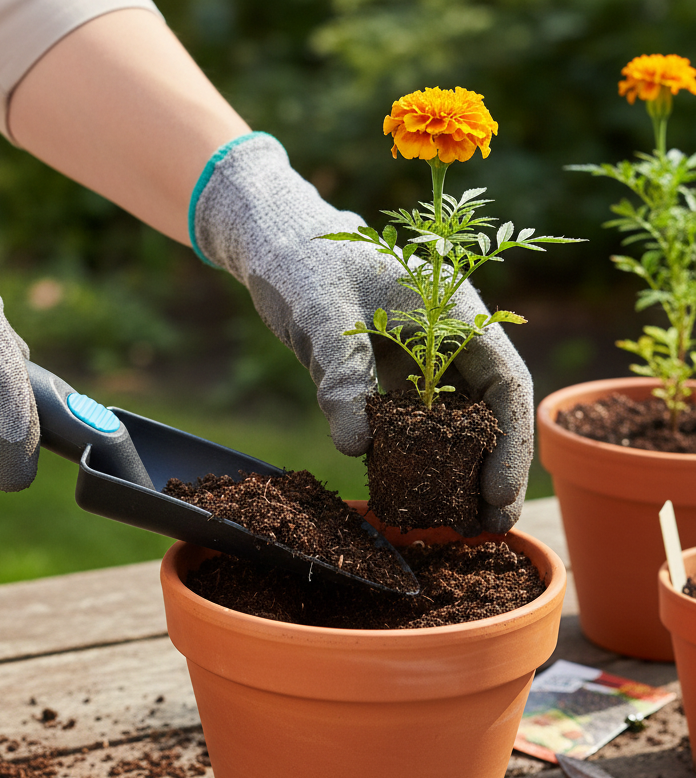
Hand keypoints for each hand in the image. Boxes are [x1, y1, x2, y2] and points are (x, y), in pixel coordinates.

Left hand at [191, 133, 531, 532]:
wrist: (275, 244)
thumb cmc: (304, 261)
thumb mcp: (322, 312)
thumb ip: (341, 373)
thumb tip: (357, 446)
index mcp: (453, 312)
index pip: (504, 381)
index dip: (509, 441)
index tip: (497, 492)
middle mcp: (446, 338)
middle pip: (488, 409)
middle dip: (493, 467)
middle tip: (487, 525)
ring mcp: (418, 358)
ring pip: (453, 419)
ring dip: (458, 468)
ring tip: (458, 521)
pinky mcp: (387, 374)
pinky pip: (411, 420)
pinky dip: (415, 455)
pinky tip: (411, 490)